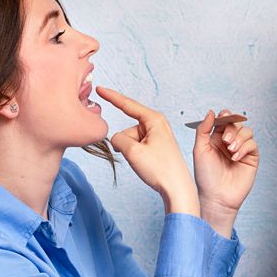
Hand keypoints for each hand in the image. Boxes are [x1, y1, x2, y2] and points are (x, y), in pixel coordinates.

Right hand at [96, 87, 197, 214]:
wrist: (176, 188)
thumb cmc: (160, 169)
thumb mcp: (133, 151)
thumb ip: (118, 139)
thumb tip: (116, 139)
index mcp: (154, 119)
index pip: (128, 104)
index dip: (111, 97)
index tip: (100, 88)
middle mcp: (157, 124)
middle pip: (128, 128)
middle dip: (125, 142)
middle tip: (140, 157)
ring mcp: (158, 135)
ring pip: (130, 139)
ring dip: (131, 151)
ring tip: (146, 162)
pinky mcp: (157, 146)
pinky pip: (137, 146)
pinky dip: (135, 154)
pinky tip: (146, 164)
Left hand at [192, 109, 258, 235]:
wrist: (216, 197)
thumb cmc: (205, 176)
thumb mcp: (200, 150)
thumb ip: (203, 129)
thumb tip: (211, 112)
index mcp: (216, 138)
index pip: (224, 120)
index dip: (225, 115)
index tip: (223, 116)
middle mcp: (229, 142)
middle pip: (237, 123)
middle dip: (231, 128)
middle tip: (225, 140)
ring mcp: (241, 150)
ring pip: (247, 132)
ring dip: (239, 138)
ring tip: (230, 150)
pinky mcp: (251, 158)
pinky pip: (253, 144)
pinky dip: (244, 148)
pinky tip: (235, 157)